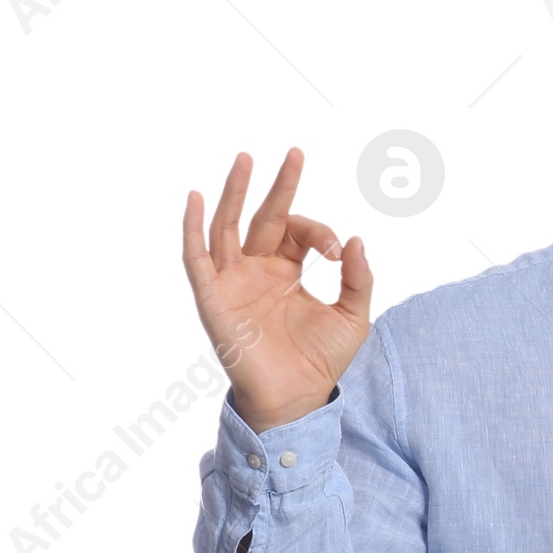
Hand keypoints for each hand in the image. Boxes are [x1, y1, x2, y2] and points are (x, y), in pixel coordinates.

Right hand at [182, 148, 372, 432]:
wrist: (296, 399)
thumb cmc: (320, 361)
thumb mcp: (353, 316)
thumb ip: (360, 279)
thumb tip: (357, 240)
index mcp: (286, 272)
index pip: (299, 232)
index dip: (321, 233)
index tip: (339, 253)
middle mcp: (257, 271)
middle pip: (263, 217)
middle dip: (278, 185)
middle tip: (294, 152)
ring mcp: (233, 282)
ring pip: (228, 226)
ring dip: (235, 193)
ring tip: (246, 159)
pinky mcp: (213, 299)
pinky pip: (196, 258)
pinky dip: (192, 228)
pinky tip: (194, 198)